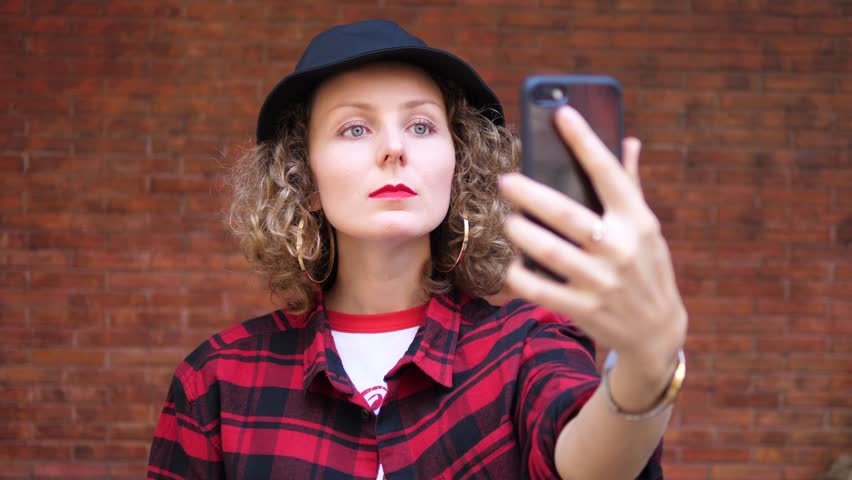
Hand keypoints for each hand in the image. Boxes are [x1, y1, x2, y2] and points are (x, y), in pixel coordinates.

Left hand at [499, 106, 686, 377]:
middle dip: (531, 195)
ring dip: (522, 233)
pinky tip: (510, 265)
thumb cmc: (647, 268)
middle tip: (505, 181)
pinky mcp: (584, 308)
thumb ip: (631, 186)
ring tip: (507, 220)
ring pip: (549, 251)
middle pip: (567, 215)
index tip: (562, 113)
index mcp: (638, 222)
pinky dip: (521, 277)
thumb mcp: (647, 229)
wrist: (657, 332)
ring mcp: (601, 281)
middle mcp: (620, 249)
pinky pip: (542, 290)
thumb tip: (628, 140)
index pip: (609, 173)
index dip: (585, 142)